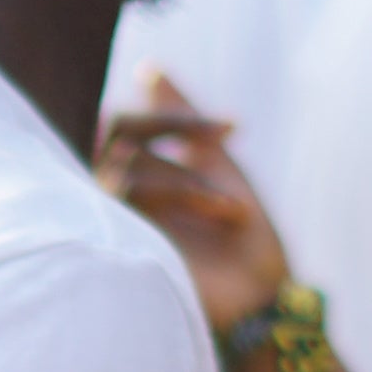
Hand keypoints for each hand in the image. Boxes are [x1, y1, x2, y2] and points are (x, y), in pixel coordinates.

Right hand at [101, 77, 297, 342]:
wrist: (261, 304)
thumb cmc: (243, 245)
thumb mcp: (216, 168)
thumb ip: (181, 119)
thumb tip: (149, 67)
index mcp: (134, 186)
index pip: (125, 129)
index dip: (173, 118)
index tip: (233, 127)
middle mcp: (113, 205)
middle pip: (115, 135)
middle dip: (172, 126)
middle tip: (221, 137)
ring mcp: (110, 226)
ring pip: (125, 165)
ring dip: (189, 177)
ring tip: (232, 206)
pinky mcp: (112, 246)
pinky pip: (128, 192)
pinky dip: (185, 191)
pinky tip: (226, 210)